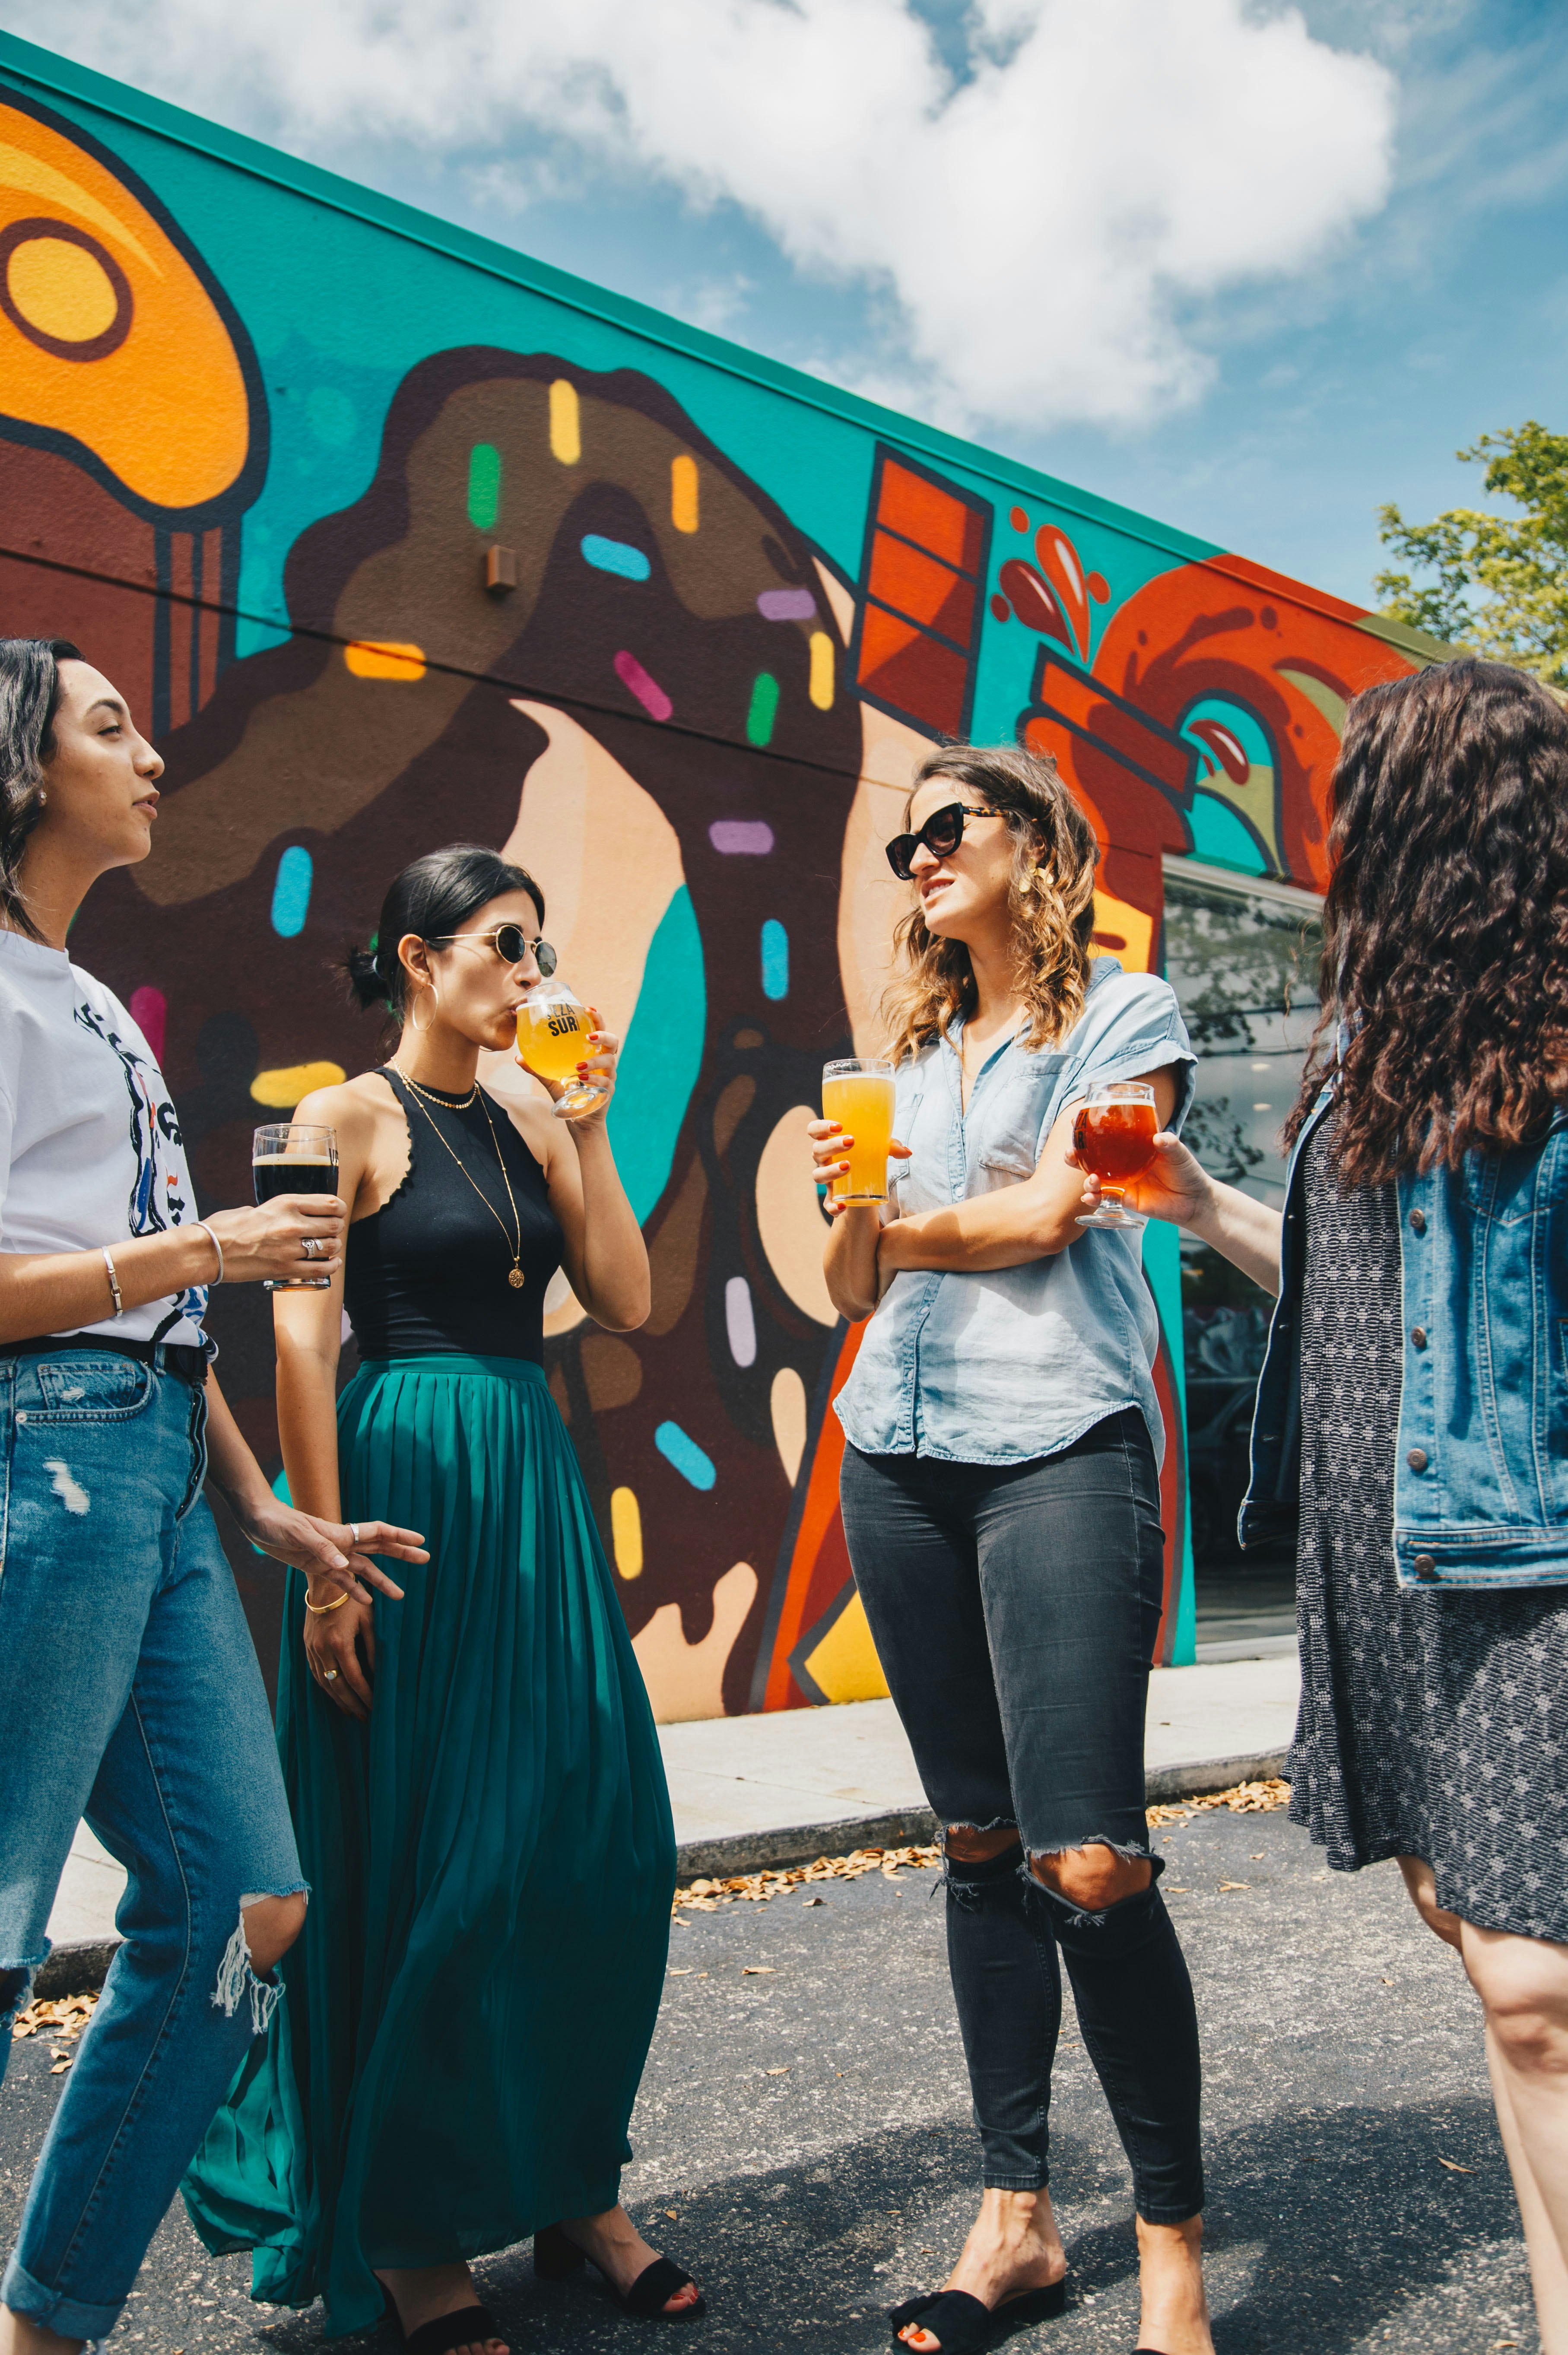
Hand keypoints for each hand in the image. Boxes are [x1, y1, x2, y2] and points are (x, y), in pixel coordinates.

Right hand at [202, 1196, 347, 1286]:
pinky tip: (331, 1264)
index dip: (338, 1209)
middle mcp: (292, 1224)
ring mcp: (291, 1248)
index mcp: (285, 1203)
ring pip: (331, 1247)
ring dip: (334, 1247)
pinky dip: (331, 1266)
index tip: (337, 1212)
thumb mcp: (254, 1208)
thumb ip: (275, 1211)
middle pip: (334, 1225)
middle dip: (336, 1229)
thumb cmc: (225, 1228)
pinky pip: (321, 1269)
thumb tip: (284, 1215)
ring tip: (329, 1248)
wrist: (207, 1251)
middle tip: (331, 1232)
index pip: (329, 1203)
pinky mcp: (286, 1270)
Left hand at [237, 1499, 425, 1602]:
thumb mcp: (299, 1534)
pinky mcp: (317, 1567)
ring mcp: (331, 1556)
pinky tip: (366, 1601)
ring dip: (382, 1581)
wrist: (257, 1522)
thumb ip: (323, 1549)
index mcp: (340, 1533)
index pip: (378, 1533)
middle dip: (402, 1554)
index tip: (420, 1541)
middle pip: (379, 1549)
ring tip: (400, 1595)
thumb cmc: (278, 1522)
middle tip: (425, 1559)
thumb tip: (345, 1566)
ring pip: (364, 1569)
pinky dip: (355, 1591)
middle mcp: (341, 1544)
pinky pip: (341, 1582)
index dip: (400, 1536)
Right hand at [304, 1593, 374, 1719]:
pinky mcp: (307, 1646)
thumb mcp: (370, 1621)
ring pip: (324, 1682)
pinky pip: (315, 1673)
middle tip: (365, 1716)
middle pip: (337, 1686)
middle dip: (352, 1703)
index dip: (365, 1695)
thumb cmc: (353, 1600)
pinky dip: (325, 1687)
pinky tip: (335, 1695)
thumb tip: (379, 1673)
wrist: (325, 1584)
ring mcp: (312, 1648)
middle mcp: (322, 1649)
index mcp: (340, 1642)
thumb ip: (374, 1648)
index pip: (354, 1678)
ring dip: (338, 1700)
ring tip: (352, 1712)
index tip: (375, 1706)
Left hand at [518, 1006, 618, 1126]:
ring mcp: (609, 1077)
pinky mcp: (608, 1092)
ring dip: (594, 1061)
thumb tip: (518, 1057)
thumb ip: (538, 1068)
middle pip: (613, 1042)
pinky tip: (581, 1080)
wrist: (580, 1119)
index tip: (588, 1009)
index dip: (597, 1019)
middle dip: (603, 1036)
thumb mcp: (551, 1079)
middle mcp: (604, 1063)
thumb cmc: (568, 1095)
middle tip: (589, 1036)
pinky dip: (593, 1079)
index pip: (600, 1032)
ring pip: (610, 1062)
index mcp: (593, 1054)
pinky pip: (605, 1082)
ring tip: (578, 1065)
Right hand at [807, 1120, 910, 1219]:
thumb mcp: (878, 1151)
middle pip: (817, 1150)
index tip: (838, 1126)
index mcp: (830, 1143)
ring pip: (818, 1175)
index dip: (821, 1127)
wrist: (864, 1190)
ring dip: (831, 1170)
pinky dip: (832, 1206)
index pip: (814, 1131)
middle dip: (832, 1145)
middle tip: (851, 1142)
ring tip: (848, 1166)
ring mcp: (826, 1180)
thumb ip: (891, 1148)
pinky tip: (843, 1205)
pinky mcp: (832, 1199)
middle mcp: (824, 1161)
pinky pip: (827, 1204)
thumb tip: (908, 1152)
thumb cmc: (867, 1160)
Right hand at [1067, 1129, 1214, 1228]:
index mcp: (1133, 1147)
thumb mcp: (1180, 1153)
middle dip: (1076, 1155)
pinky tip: (1089, 1198)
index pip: (1107, 1136)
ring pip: (1095, 1178)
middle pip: (1092, 1157)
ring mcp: (1123, 1181)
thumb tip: (1159, 1137)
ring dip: (1086, 1178)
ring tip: (1090, 1179)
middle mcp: (1123, 1163)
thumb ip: (1169, 1144)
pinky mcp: (1126, 1198)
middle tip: (1069, 1153)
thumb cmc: (1187, 1171)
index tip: (1075, 1123)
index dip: (1089, 1130)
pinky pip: (1105, 1198)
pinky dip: (1094, 1198)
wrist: (1195, 1201)